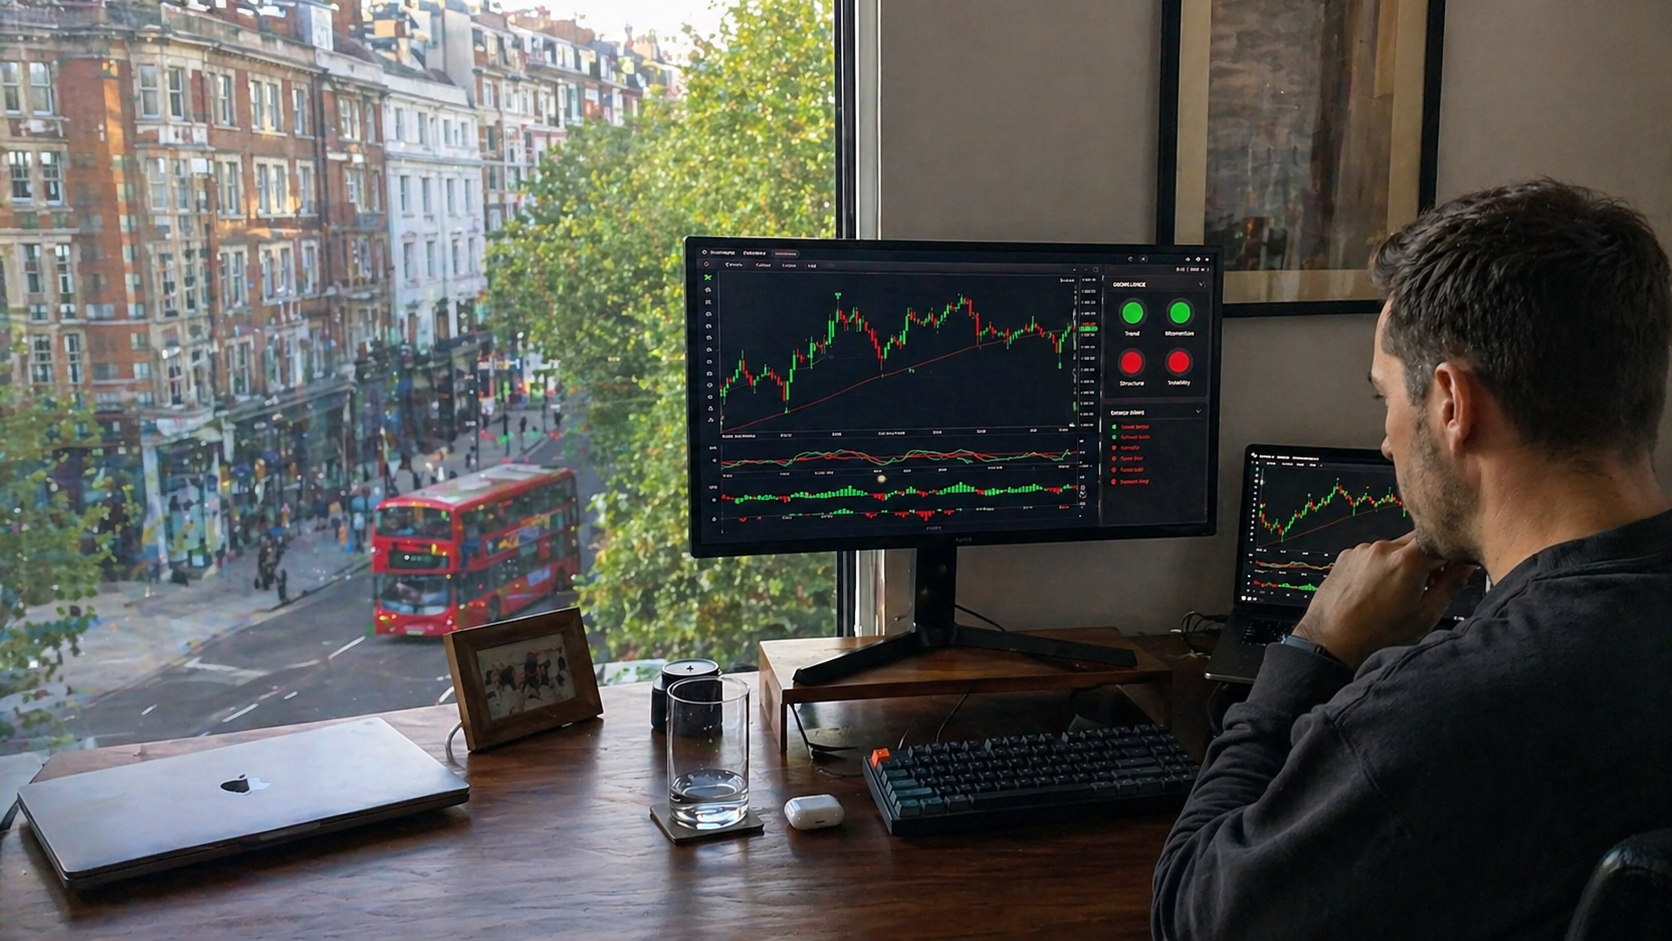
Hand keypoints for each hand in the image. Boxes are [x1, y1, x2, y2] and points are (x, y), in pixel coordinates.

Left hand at [1291, 532, 1477, 670]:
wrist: (1331, 643)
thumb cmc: (1376, 637)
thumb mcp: (1425, 616)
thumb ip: (1451, 586)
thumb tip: (1466, 567)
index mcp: (1407, 561)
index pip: (1442, 541)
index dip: (1453, 554)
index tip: (1456, 567)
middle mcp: (1382, 549)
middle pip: (1418, 540)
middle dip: (1428, 558)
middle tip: (1429, 584)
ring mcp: (1362, 551)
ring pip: (1395, 548)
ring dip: (1403, 563)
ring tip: (1398, 594)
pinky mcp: (1346, 556)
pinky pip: (1373, 554)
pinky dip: (1381, 566)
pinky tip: (1377, 591)